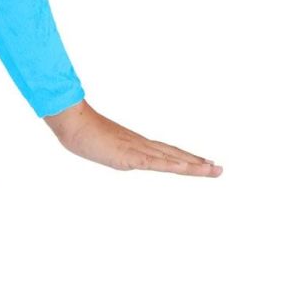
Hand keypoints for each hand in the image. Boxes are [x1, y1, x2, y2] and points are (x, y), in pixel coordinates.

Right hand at [43, 99, 221, 175]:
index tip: (202, 162)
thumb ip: (112, 152)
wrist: (73, 122)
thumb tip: (117, 156)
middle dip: (198, 162)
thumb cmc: (81, 132)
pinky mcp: (130, 156)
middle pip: (175, 155)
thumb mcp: (101, 147)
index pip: (167, 152)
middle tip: (219, 168)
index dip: (185, 158)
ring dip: (194, 165)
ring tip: (213, 169)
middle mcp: (142, 146)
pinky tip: (187, 168)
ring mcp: (138, 150)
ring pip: (172, 159)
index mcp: (136, 145)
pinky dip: (172, 165)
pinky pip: (155, 163)